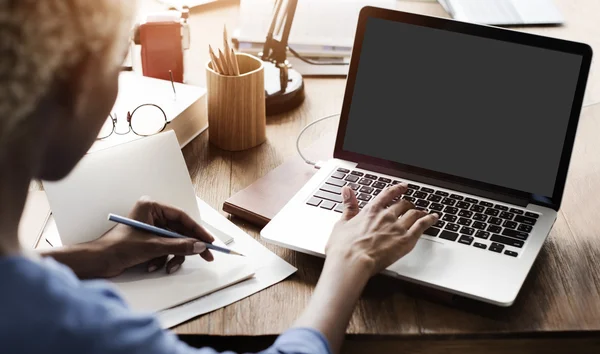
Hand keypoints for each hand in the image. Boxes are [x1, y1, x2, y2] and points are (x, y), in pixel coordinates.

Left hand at [90, 197, 214, 277]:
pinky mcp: (147, 241)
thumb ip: (179, 246)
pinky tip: (152, 266)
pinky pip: (165, 249)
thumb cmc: (118, 247)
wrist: (97, 262)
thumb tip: (199, 246)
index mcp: (151, 207)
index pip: (182, 217)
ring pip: (174, 242)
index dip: (197, 230)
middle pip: (180, 231)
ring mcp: (150, 229)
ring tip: (168, 267)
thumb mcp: (153, 247)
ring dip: (172, 256)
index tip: (209, 241)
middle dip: (188, 246)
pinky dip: (162, 259)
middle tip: (206, 256)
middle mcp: (152, 216)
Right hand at [326, 183, 437, 275]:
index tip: (403, 187)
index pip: (388, 194)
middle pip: (403, 204)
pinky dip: (430, 220)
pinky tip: (434, 218)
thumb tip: (347, 191)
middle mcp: (386, 215)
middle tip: (411, 205)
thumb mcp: (342, 223)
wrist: (352, 261)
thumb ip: (348, 206)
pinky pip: (422, 225)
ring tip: (424, 212)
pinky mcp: (406, 240)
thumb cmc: (344, 247)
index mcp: (371, 210)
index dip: (397, 189)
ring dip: (420, 211)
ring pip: (414, 213)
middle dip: (408, 204)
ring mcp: (398, 227)